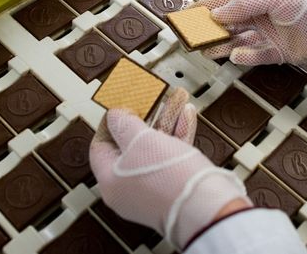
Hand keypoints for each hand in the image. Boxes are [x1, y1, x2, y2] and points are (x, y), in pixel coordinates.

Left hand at [89, 88, 250, 248]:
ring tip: (176, 100)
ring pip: (156, 149)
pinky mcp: (175, 188)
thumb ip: (124, 124)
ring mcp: (153, 189)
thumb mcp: (139, 140)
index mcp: (111, 181)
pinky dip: (178, 135)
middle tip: (151, 100)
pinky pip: (172, 157)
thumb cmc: (167, 178)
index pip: (101, 148)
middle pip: (131, 145)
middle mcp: (129, 188)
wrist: (205, 207)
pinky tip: (186, 116)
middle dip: (146, 118)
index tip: (121, 108)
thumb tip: (115, 116)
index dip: (110, 124)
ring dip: (166, 121)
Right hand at [195, 0, 306, 68]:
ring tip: (205, 49)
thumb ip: (243, 5)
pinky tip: (235, 56)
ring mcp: (269, 35)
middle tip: (190, 37)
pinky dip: (244, 57)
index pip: (225, 2)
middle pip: (227, 24)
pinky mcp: (278, 53)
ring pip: (237, 41)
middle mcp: (261, 16)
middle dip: (208, 30)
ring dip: (221, 45)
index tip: (185, 14)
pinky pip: (255, 57)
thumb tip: (216, 15)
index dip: (204, 8)